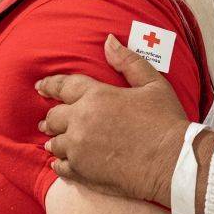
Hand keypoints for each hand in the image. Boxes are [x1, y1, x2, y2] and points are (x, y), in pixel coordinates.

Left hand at [37, 36, 192, 206]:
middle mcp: (81, 122)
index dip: (50, 85)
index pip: (63, 86)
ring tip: (54, 142)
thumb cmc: (166, 122)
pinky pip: (60, 167)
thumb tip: (109, 41)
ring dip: (55, 140)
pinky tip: (61, 163)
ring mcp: (79, 149)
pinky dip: (59, 163)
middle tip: (47, 120)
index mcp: (97, 96)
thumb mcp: (153, 84)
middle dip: (51, 117)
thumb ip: (128, 61)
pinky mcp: (82, 172)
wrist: (172, 163)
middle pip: (54, 117)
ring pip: (55, 142)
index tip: (40, 87)